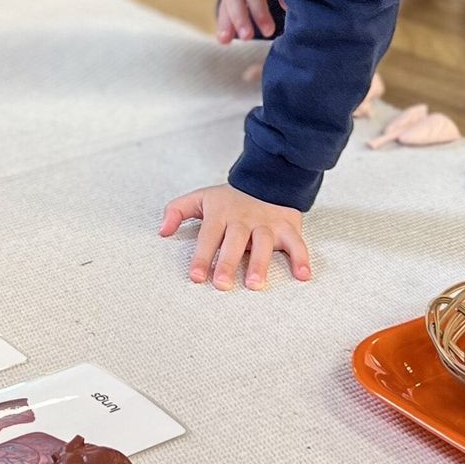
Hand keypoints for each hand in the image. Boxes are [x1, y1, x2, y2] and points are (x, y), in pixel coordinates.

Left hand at [159, 184, 312, 289]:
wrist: (266, 178)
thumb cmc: (228, 199)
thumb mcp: (200, 198)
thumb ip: (178, 211)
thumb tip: (162, 231)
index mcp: (220, 213)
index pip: (208, 235)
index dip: (201, 256)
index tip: (196, 277)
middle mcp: (243, 219)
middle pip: (235, 240)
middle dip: (228, 262)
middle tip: (222, 285)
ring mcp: (267, 223)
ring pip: (264, 242)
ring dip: (260, 263)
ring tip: (254, 285)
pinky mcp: (287, 226)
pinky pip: (297, 242)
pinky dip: (301, 258)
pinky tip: (303, 276)